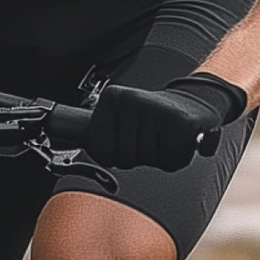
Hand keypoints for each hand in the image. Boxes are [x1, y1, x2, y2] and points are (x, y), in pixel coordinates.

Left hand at [82, 72, 248, 171]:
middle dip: (140, 155)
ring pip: (149, 161)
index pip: (102, 153)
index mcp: (112, 99)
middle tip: (151, 136)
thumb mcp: (120, 119)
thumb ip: (96, 135)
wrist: (195, 101)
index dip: (118, 155)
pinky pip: (171, 160)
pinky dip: (177, 157)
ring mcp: (156, 111)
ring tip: (164, 135)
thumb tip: (64, 138)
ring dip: (158, 155)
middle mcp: (132, 101)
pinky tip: (178, 139)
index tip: (130, 138)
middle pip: (126, 159)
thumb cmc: (155, 115)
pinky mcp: (181, 123)